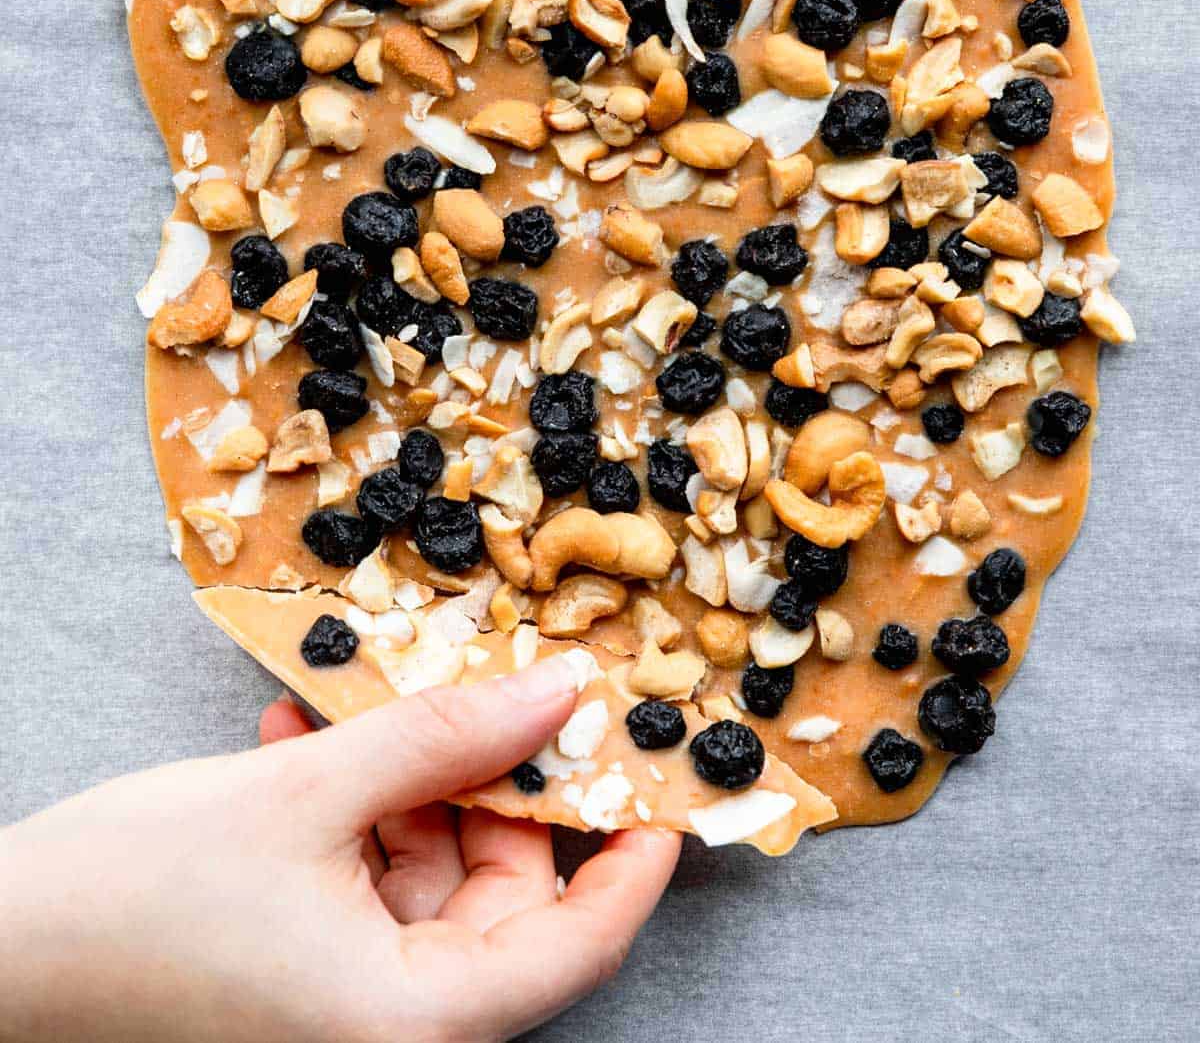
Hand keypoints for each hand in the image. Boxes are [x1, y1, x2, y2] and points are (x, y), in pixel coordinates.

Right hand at [0, 655, 678, 1042]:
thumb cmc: (138, 894)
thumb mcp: (307, 789)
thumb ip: (445, 736)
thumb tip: (562, 692)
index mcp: (409, 1024)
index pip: (573, 946)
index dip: (631, 861)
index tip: (662, 783)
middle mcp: (387, 1033)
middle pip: (500, 903)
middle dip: (492, 788)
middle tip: (486, 696)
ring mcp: (342, 1009)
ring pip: (430, 882)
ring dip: (408, 786)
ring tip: (360, 713)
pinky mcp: (301, 978)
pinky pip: (367, 886)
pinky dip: (355, 812)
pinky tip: (302, 741)